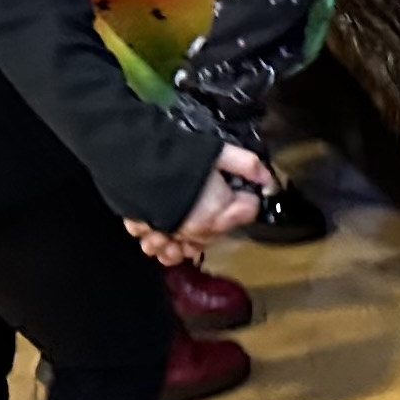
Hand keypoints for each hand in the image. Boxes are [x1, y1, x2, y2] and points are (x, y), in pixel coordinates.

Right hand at [134, 145, 274, 260]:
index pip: (248, 211)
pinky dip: (162, 240)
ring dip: (189, 236)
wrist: (132, 156)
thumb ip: (247, 166)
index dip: (244, 194)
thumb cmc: (175, 155)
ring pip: (186, 247)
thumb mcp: (219, 152)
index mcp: (217, 213)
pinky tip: (164, 228)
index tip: (235, 184)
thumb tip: (268, 180)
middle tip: (210, 193)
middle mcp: (194, 231)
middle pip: (218, 231)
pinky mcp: (147, 232)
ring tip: (188, 216)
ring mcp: (169, 235)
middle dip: (219, 215)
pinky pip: (158, 247)